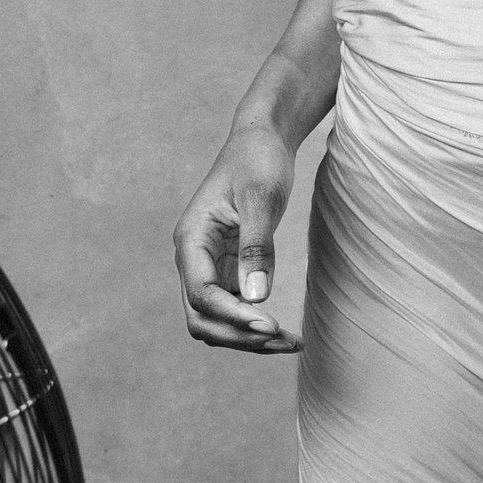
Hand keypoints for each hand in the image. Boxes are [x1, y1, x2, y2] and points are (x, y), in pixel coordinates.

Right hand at [173, 126, 300, 353]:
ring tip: (291, 343)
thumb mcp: (260, 198)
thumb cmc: (258, 160)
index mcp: (191, 240)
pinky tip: (283, 332)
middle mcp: (193, 258)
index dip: (234, 316)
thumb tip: (255, 297)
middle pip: (203, 317)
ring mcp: (209, 266)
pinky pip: (233, 307)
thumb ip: (256, 246)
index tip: (271, 326)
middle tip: (285, 342)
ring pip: (217, 319)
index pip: (202, 294)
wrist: (261, 139)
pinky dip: (254, 323)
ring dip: (248, 337)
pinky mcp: (227, 267)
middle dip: (240, 336)